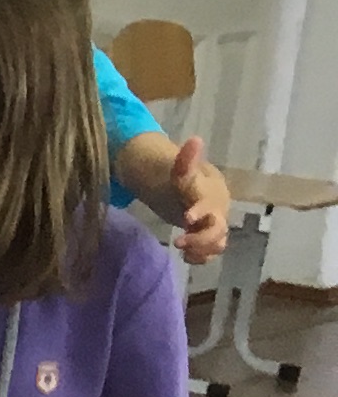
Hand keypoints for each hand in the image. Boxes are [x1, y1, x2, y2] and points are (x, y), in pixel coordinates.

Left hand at [163, 135, 230, 264]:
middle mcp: (219, 212)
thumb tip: (195, 139)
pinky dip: (201, 257)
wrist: (186, 190)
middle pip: (218, 230)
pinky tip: (186, 257)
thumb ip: (186, 159)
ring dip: (202, 250)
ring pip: (217, 243)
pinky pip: (211, 252)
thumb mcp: (180, 170)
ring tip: (182, 249)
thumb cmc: (183, 180)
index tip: (187, 218)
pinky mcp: (208, 238)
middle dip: (201, 239)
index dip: (202, 212)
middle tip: (178, 242)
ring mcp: (214, 226)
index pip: (212, 205)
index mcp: (213, 194)